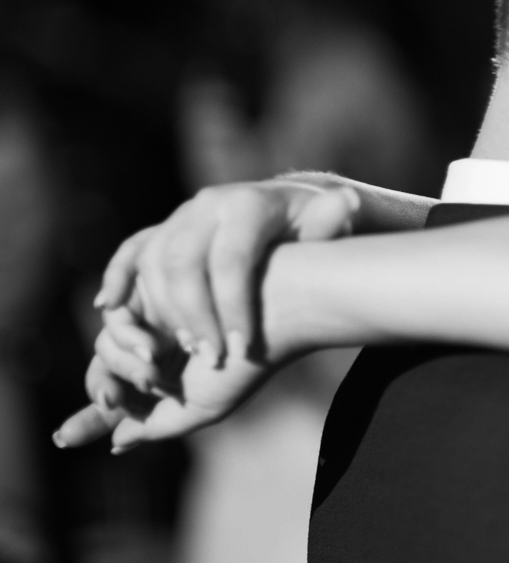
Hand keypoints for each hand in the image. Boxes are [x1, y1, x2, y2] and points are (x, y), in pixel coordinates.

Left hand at [54, 309, 273, 449]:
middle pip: (105, 374)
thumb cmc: (247, 363)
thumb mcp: (204, 408)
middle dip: (107, 388)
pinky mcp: (149, 289)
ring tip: (154, 374)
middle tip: (120, 397)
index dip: (90, 418)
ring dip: (122, 367)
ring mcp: (152, 318)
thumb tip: (115, 440)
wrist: (274, 311)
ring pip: (106, 350)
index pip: (119, 400)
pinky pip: (115, 320)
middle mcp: (156, 347)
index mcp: (168, 377)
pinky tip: (151, 349)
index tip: (64, 438)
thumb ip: (158, 424)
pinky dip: (125, 337)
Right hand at [95, 178, 360, 365]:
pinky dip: (116, 277)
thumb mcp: (332, 221)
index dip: (234, 307)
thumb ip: (334, 220)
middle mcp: (207, 206)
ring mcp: (181, 216)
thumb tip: (344, 206)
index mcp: (249, 205)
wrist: (290, 203)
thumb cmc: (315, 224)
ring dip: (159, 311)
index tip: (244, 350)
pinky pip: (131, 250)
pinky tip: (110, 308)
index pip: (232, 260)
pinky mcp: (164, 229)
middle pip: (184, 264)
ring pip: (153, 263)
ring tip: (179, 353)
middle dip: (193, 317)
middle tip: (210, 359)